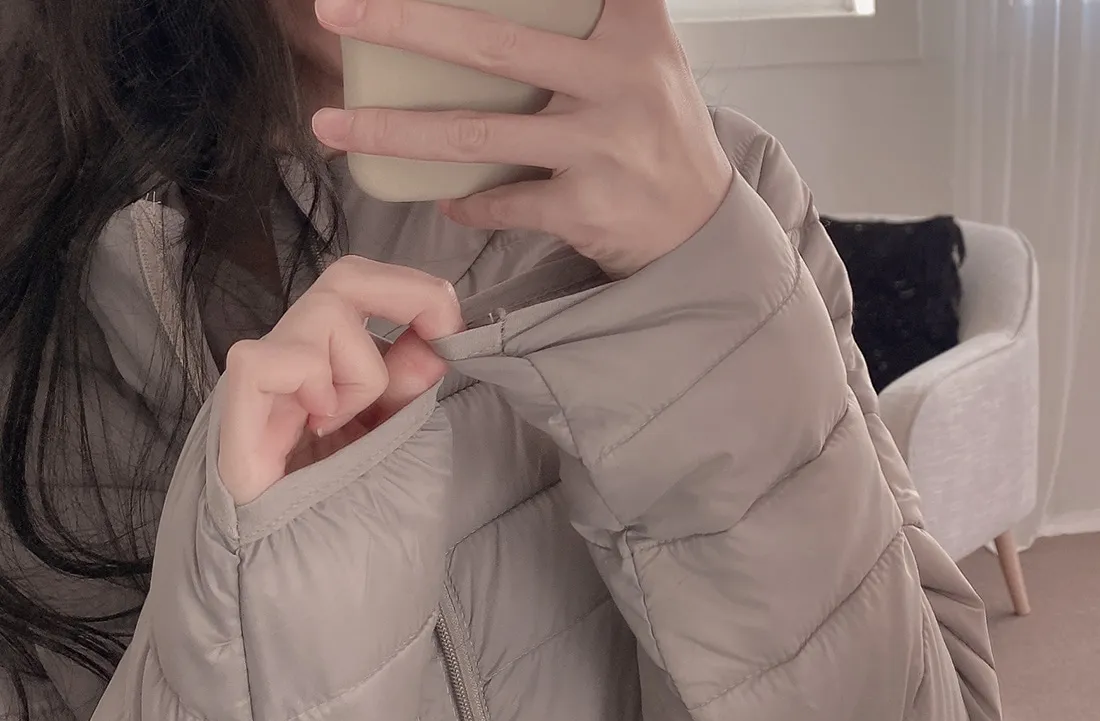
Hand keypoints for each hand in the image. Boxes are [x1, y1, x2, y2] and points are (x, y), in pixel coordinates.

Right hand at [217, 256, 462, 503]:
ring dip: (361, 374)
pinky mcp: (236, 406)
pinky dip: (309, 384)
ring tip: (343, 427)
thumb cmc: (340, 515)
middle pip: (345, 280)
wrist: (296, 578)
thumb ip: (407, 391)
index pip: (363, 289)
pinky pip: (269, 358)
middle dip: (405, 292)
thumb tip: (435, 341)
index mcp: (333, 367)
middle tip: (441, 333)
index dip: (412, 291)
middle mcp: (298, 361)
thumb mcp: (390, 442)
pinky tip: (315, 426)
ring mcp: (265, 381)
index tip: (452, 328)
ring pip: (323, 315)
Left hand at [312, 0, 733, 278]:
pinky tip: (441, 201)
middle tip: (337, 10)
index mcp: (630, 24)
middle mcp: (619, 78)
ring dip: (396, 132)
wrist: (701, 224)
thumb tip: (484, 13)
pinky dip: (466, 205)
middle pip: (492, 46)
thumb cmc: (655, 129)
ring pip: (479, 136)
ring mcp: (602, 146)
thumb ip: (593, 11)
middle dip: (403, 23)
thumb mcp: (643, 50)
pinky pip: (503, 204)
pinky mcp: (587, 208)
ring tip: (333, 125)